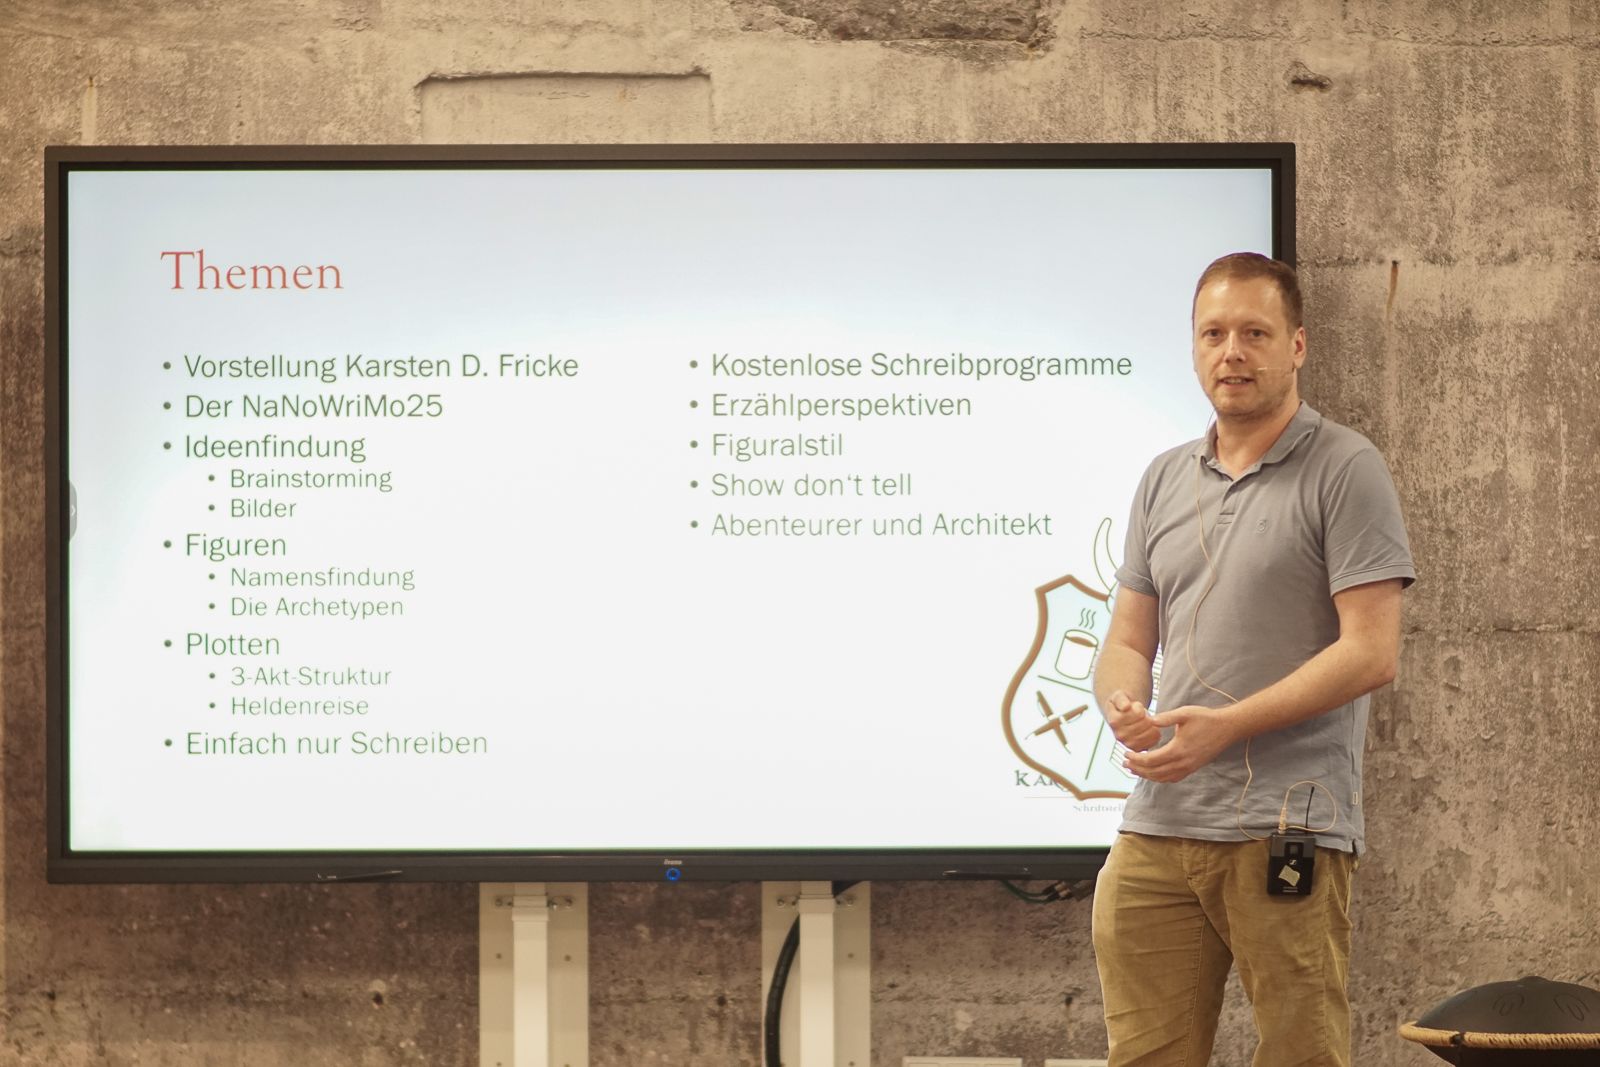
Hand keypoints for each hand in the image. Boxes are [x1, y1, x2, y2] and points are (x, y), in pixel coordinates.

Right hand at [1103, 690, 1160, 751]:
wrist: (1120, 715)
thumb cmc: (1121, 704)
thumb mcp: (1119, 696)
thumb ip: (1121, 700)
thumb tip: (1125, 707)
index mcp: (1114, 722)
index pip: (1138, 713)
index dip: (1139, 706)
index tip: (1134, 705)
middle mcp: (1119, 735)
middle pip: (1145, 722)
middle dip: (1145, 715)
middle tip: (1139, 713)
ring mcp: (1128, 744)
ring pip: (1151, 731)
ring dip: (1150, 723)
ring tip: (1142, 720)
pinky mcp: (1137, 748)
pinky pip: (1154, 739)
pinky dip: (1154, 731)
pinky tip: (1147, 727)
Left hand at [1122, 705, 1238, 782]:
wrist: (1227, 728)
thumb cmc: (1206, 718)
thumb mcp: (1185, 713)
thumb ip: (1166, 717)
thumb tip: (1149, 720)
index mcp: (1178, 749)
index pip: (1151, 760)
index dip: (1136, 759)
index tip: (1125, 754)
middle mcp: (1183, 762)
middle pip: (1154, 772)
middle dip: (1137, 769)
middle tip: (1124, 763)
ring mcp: (1189, 767)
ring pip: (1163, 778)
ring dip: (1146, 775)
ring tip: (1134, 769)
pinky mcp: (1193, 768)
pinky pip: (1173, 778)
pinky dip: (1160, 778)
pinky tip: (1152, 772)